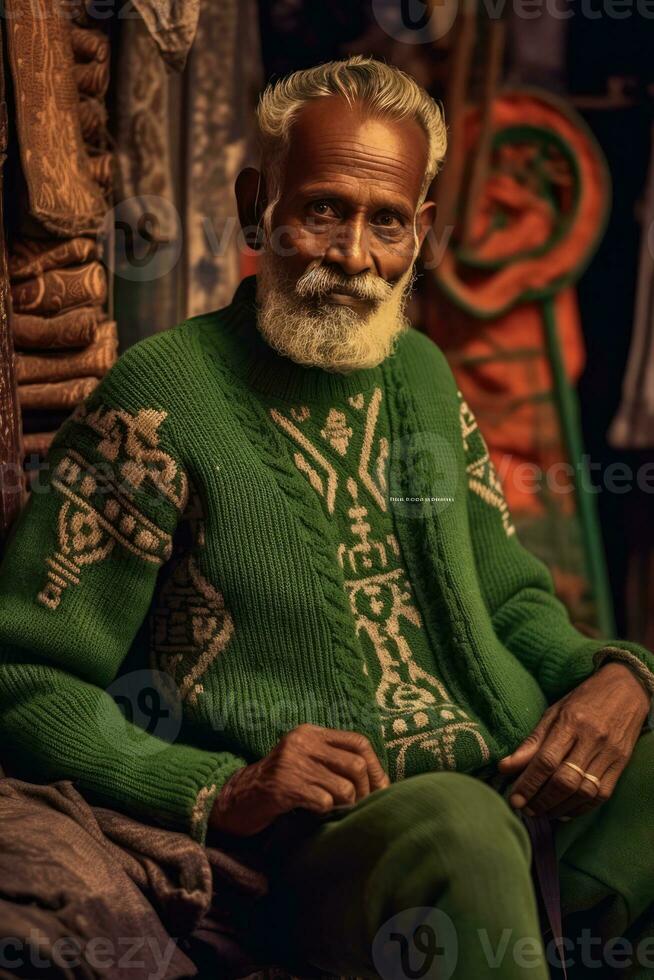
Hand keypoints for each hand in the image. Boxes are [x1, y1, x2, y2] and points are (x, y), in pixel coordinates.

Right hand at [209, 723, 389, 835]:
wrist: (237, 799)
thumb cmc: (280, 784)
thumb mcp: (306, 762)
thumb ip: (334, 762)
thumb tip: (380, 780)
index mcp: (310, 732)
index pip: (358, 742)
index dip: (375, 767)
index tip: (382, 788)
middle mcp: (301, 742)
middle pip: (354, 765)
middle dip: (366, 791)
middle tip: (362, 807)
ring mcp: (291, 763)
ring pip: (343, 787)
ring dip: (346, 805)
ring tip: (336, 810)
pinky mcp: (283, 786)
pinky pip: (323, 801)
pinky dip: (326, 812)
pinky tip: (315, 812)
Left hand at [498, 662, 650, 819]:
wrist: (627, 689)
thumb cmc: (584, 698)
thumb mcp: (554, 711)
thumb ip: (532, 741)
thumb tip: (505, 766)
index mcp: (571, 722)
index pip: (546, 760)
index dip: (528, 783)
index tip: (514, 798)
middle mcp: (592, 739)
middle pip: (565, 781)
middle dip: (541, 800)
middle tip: (524, 808)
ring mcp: (610, 753)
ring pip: (583, 792)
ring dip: (559, 807)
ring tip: (540, 811)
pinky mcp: (622, 764)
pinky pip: (601, 795)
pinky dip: (581, 807)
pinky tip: (564, 811)